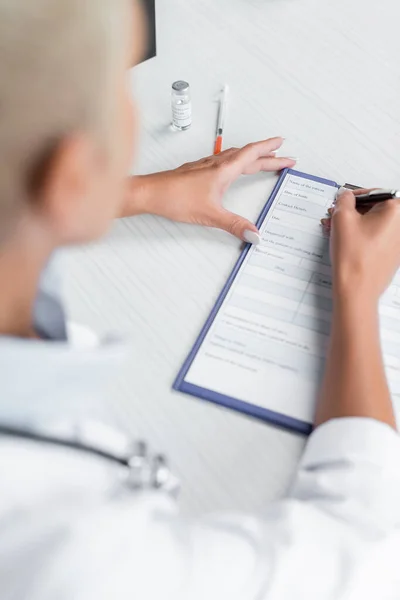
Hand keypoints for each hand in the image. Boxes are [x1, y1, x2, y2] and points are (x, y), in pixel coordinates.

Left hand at [124, 138, 295, 242]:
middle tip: (282, 156)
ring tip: (263, 160)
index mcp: (224, 170)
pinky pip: (224, 161)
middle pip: (248, 155)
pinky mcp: (197, 171)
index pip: (254, 155)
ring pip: (235, 156)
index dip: (271, 151)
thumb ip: (234, 225)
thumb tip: (254, 234)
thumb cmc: (174, 197)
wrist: (150, 193)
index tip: (284, 147)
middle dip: (267, 155)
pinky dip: (236, 162)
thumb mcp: (210, 214)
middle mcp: (216, 164)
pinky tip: (231, 168)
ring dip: (252, 157)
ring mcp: (206, 166)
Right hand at [322, 188, 399, 302]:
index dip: (353, 197)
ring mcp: (398, 242)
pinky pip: (376, 238)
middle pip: (374, 209)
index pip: (373, 193)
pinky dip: (361, 237)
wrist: (357, 290)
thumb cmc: (354, 258)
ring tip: (335, 232)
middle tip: (335, 218)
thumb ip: (344, 200)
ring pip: (373, 224)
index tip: (341, 203)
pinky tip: (345, 243)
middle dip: (352, 213)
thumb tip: (346, 196)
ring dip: (354, 225)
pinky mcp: (393, 254)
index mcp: (395, 211)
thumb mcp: (342, 218)